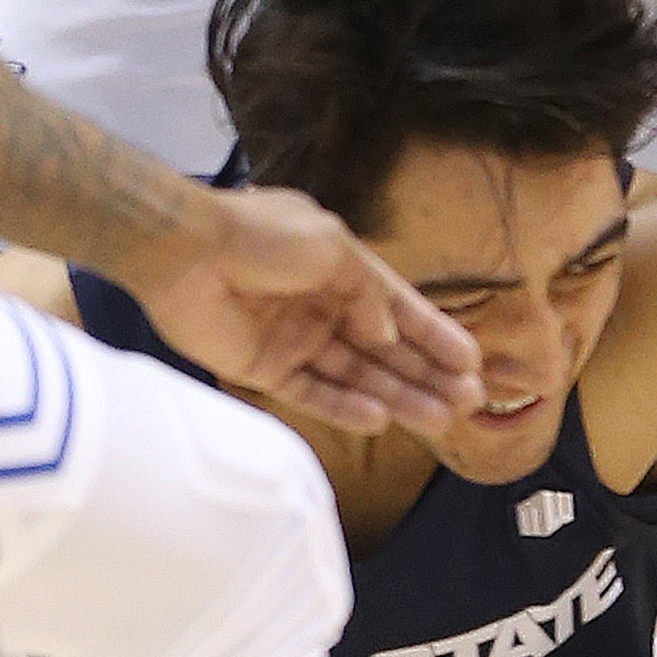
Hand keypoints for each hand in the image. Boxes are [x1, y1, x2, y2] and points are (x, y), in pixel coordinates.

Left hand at [130, 186, 483, 434]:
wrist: (184, 251)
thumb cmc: (262, 237)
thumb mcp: (334, 249)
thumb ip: (369, 295)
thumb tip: (390, 336)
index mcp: (343, 272)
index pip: (401, 310)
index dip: (437, 335)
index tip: (472, 362)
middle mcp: (324, 309)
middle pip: (386, 351)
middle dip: (428, 374)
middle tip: (468, 401)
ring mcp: (295, 341)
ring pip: (358, 376)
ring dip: (399, 396)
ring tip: (440, 418)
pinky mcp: (264, 369)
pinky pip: (313, 394)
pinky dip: (346, 407)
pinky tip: (381, 419)